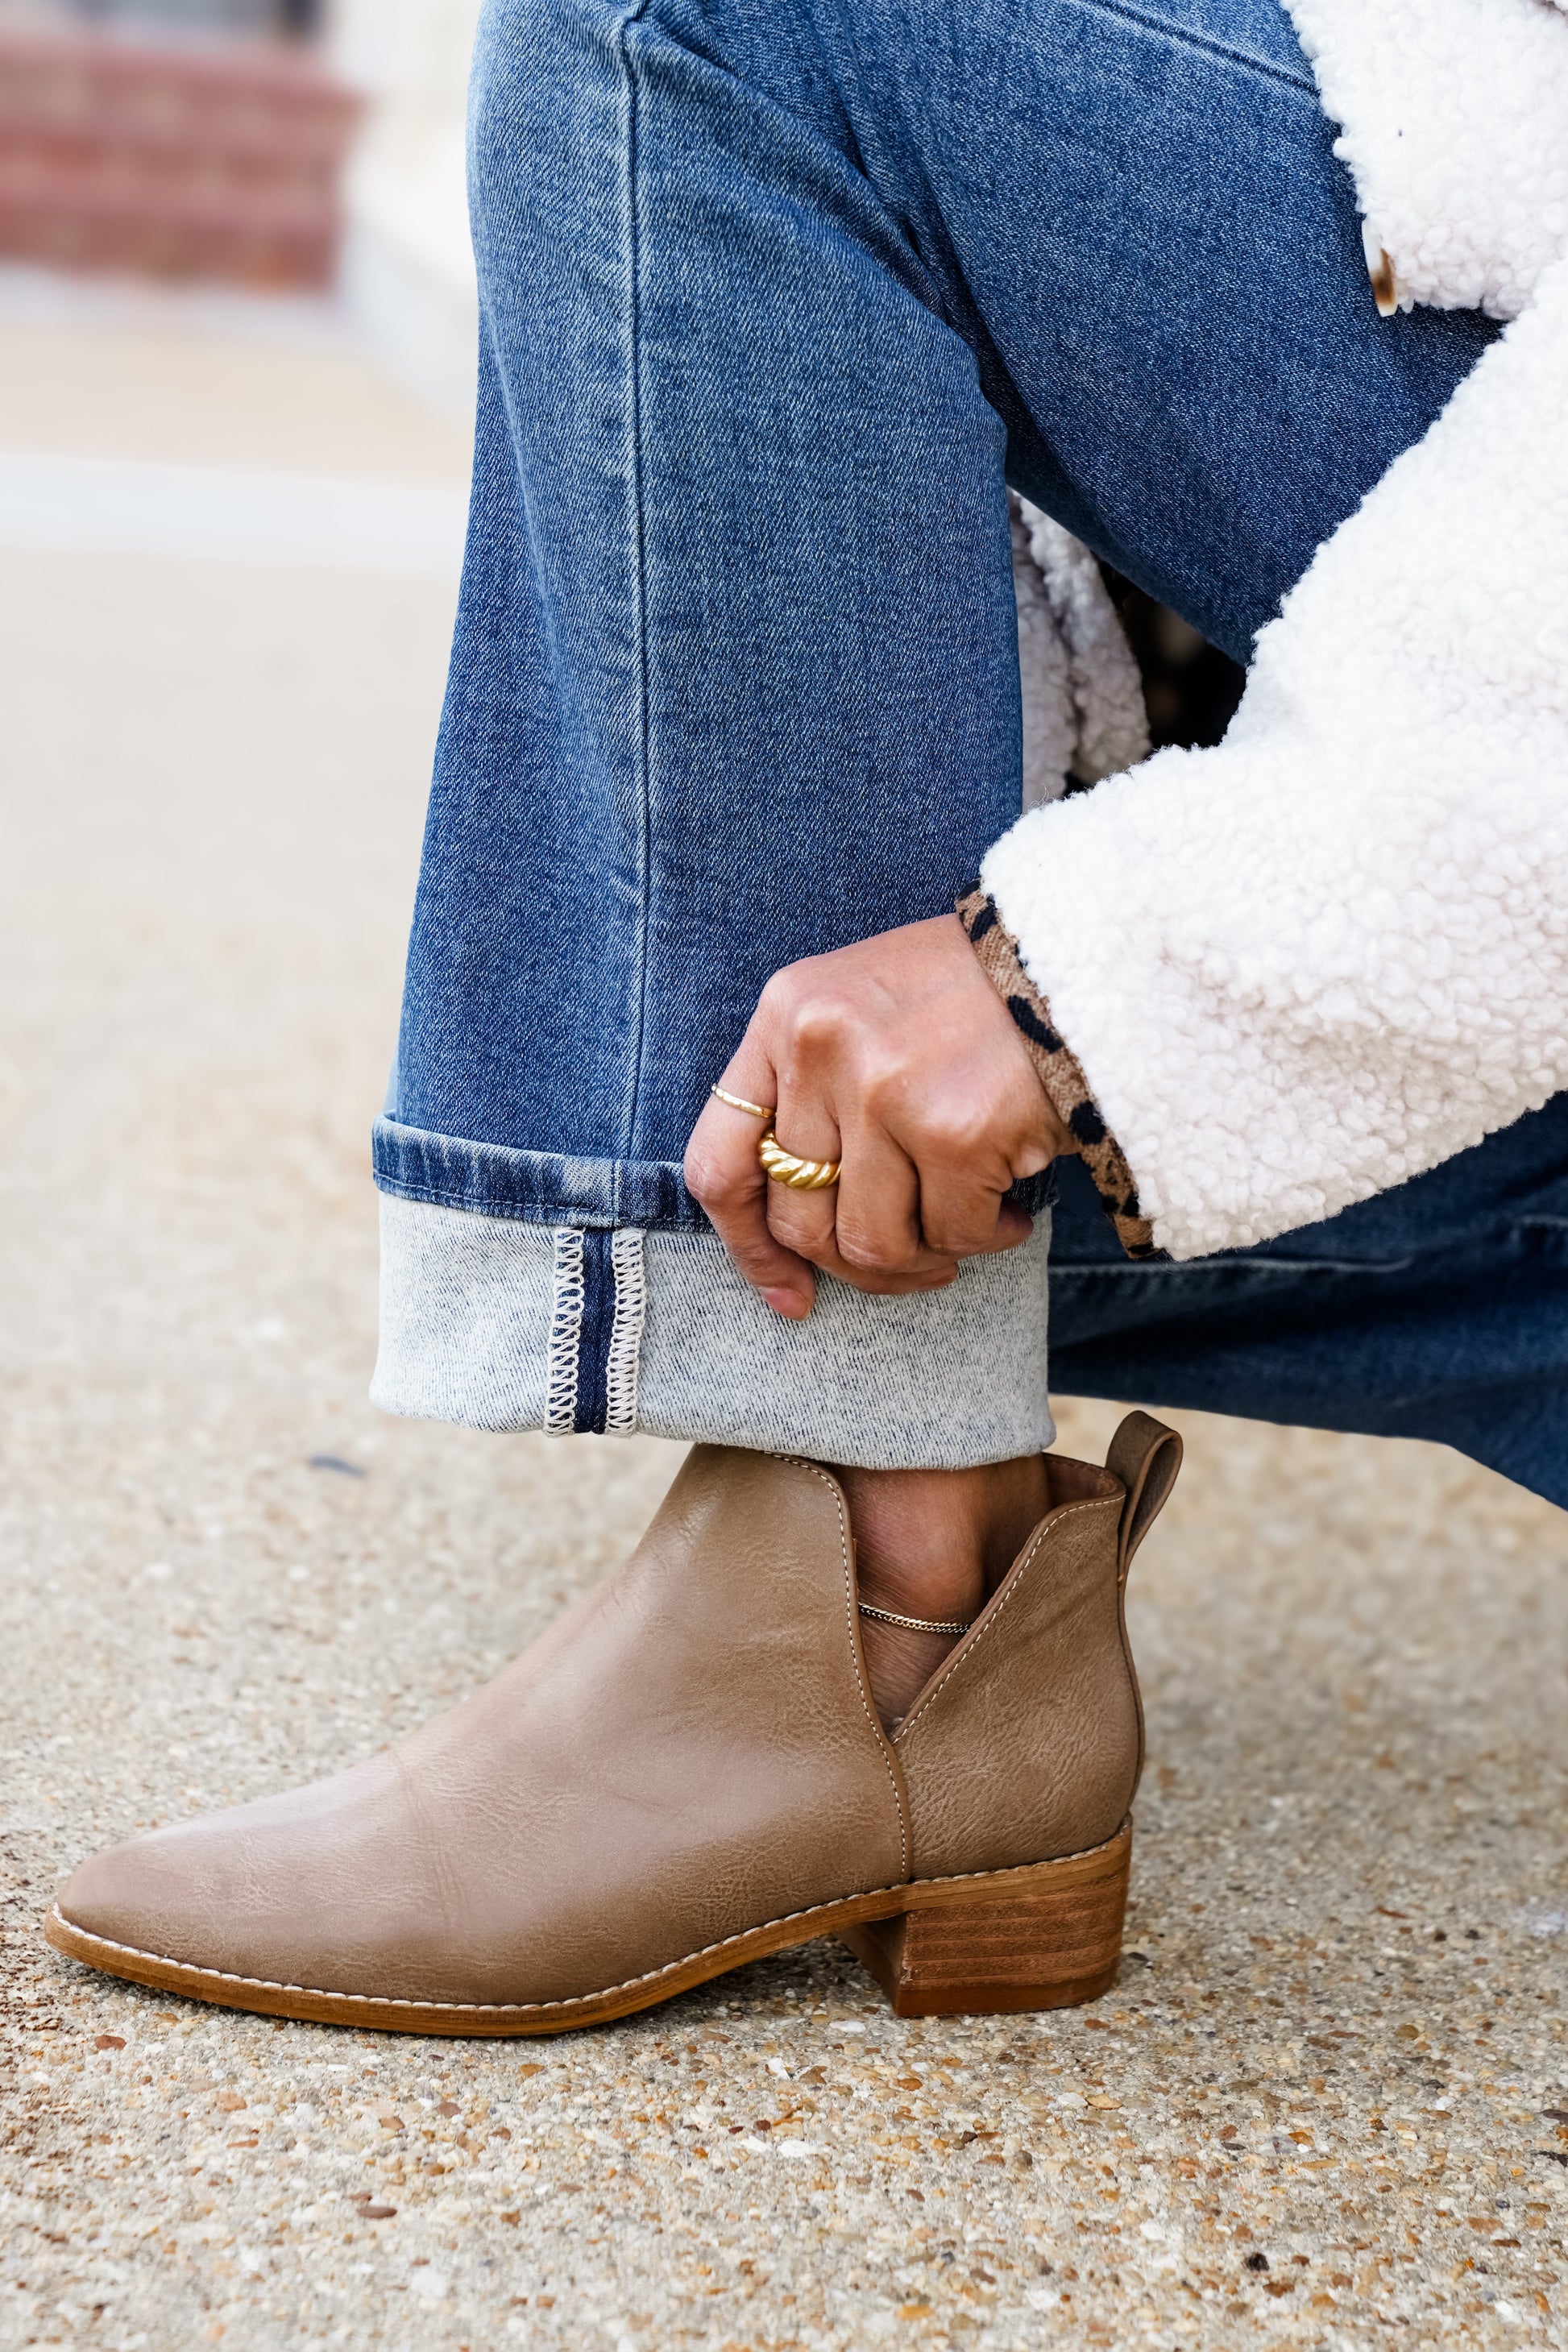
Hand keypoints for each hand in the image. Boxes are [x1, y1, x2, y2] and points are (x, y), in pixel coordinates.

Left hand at [683, 914, 1075, 1318]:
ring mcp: (882, 1090)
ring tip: (969, 1225)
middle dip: (857, 1264)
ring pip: (871, 1242)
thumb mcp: (862, 1010)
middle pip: (798, 1220)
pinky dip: (985, 1238)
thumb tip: (792, 1230)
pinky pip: (951, 1234)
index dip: (747, 1247)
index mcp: (785, 1017)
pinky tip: (1011, 1210)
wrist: (1085, 960)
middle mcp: (819, 1048)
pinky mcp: (954, 1130)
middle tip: (912, 1260)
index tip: (788, 1291)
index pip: (719, 1161)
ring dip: (924, 1257)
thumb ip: (812, 1094)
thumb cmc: (973, 997)